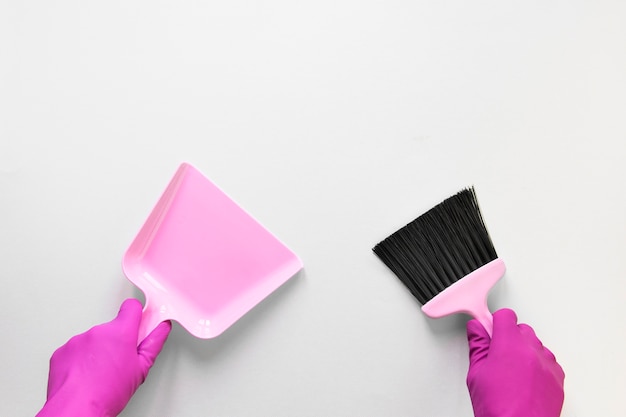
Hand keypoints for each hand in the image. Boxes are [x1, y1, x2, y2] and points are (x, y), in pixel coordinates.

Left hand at [37, 299, 171, 416]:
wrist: (76, 409)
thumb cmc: (107, 393)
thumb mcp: (142, 369)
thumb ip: (154, 342)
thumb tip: (162, 328)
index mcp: (120, 332)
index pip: (131, 307)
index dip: (136, 315)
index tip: (138, 323)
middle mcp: (98, 331)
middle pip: (112, 327)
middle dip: (117, 340)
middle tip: (119, 361)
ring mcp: (78, 340)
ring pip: (93, 339)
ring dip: (98, 351)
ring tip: (100, 373)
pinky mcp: (62, 351)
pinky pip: (76, 350)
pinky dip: (80, 360)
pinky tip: (85, 375)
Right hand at [466, 308, 564, 416]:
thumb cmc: (498, 408)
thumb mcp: (476, 373)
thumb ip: (477, 345)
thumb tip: (476, 330)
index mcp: (509, 345)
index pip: (505, 316)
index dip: (495, 322)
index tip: (489, 330)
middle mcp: (531, 350)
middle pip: (522, 329)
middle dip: (509, 337)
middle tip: (497, 354)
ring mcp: (547, 364)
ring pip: (535, 344)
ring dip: (524, 351)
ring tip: (511, 371)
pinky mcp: (557, 377)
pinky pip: (547, 361)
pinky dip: (537, 365)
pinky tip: (524, 380)